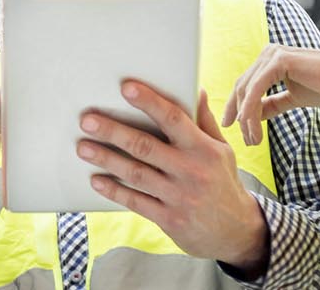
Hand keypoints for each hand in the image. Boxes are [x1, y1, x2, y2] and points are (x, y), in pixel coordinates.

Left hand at [76, 85, 268, 273]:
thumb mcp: (222, 150)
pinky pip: (136, 202)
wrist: (237, 232)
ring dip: (106, 159)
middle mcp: (191, 171)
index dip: (149, 102)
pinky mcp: (169, 219)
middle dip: (113, 131)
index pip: (174, 119)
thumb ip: (205, 121)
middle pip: (145, 146)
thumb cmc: (223, 182)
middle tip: (87, 120)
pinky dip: (114, 190)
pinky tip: (96, 180)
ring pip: (136, 173)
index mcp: (204, 149)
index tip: (126, 87)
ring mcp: (179, 197)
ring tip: (83, 147)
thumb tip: (198, 89)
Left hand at [221, 46, 319, 145]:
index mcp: (270, 60)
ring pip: (248, 90)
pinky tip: (252, 125)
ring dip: (246, 117)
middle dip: (239, 115)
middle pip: (242, 86)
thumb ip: (271, 104)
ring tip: (252, 138)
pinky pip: (257, 88)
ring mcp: (272, 55)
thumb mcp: (292, 98)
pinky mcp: (279, 60)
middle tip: (243, 138)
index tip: (232, 125)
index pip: (246, 84)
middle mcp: (268, 53)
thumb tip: (252, 115)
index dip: (237, 106)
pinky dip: (251, 109)